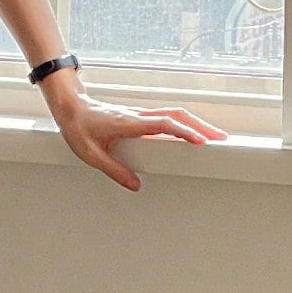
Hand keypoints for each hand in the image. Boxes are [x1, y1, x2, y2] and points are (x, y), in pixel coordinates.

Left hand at [46, 92, 229, 191]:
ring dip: (195, 123)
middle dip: (201, 126)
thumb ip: (114, 170)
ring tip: (212, 137)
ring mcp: (140, 115)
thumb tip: (135, 185)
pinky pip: (166, 118)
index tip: (201, 141)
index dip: (184, 132)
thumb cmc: (77, 127)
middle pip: (177, 115)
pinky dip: (183, 124)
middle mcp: (138, 116)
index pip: (163, 124)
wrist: (70, 107)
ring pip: (174, 114)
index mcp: (129, 123)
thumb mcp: (91, 154)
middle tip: (220, 139)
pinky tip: (189, 134)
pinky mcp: (139, 117)